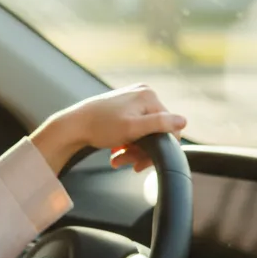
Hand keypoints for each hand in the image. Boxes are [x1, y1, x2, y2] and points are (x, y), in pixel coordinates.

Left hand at [30, 84, 186, 173]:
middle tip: (127, 163)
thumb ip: (160, 124)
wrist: (73, 126)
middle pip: (156, 130)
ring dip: (133, 150)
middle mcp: (143, 94)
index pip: (169, 126)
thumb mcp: (133, 128)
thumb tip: (183, 121)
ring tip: (118, 159)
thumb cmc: (99, 126)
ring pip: (145, 132)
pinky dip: (128, 142)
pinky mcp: (125, 108)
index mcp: (149, 96)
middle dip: (142, 150)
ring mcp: (133, 100)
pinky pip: (135, 129)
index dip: (159, 148)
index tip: (142, 163)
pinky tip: (116, 150)